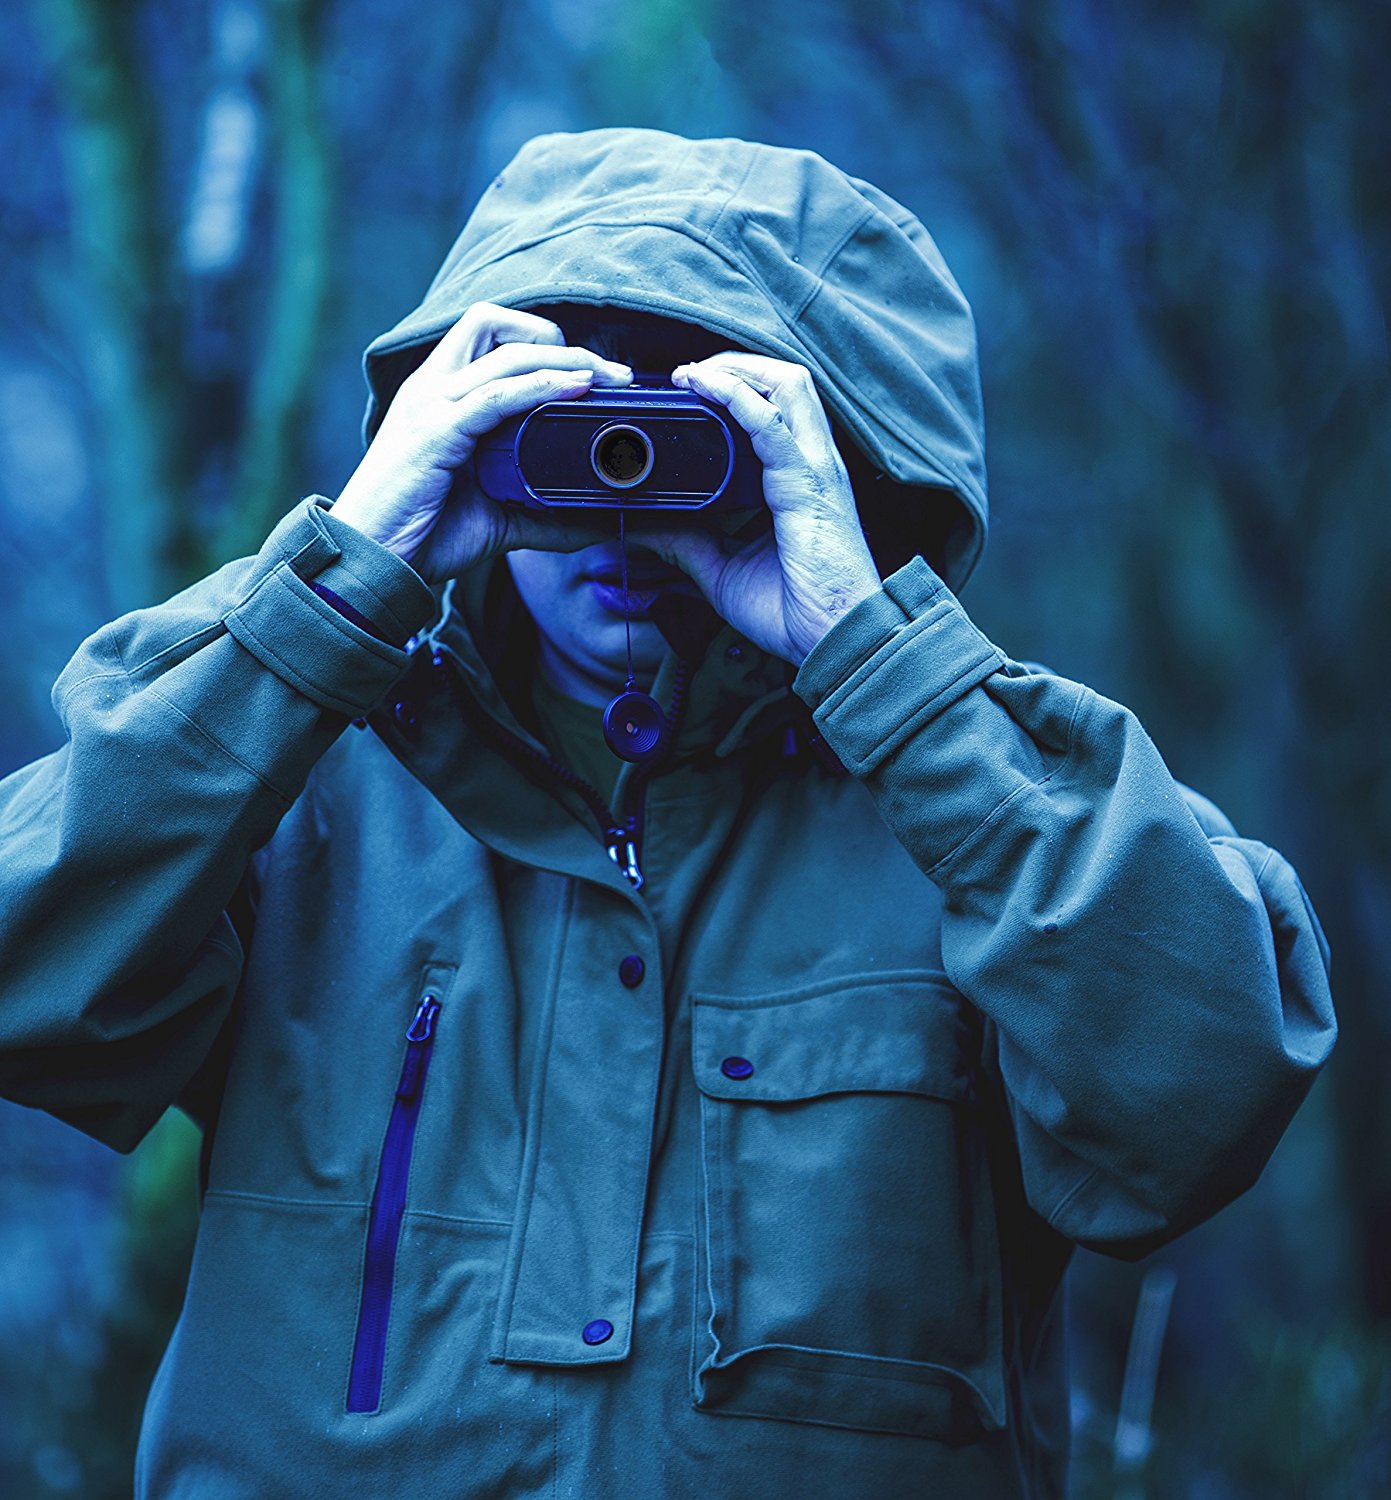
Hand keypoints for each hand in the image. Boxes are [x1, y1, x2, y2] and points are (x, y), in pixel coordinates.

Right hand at [331, 302, 633, 581]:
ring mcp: (431, 406)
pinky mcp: (435, 433)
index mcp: (441, 395)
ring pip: (505, 353)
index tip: (596, 374)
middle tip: (616, 374)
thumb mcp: (495, 519)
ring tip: (608, 378)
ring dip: (565, 359)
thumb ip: (541, 514)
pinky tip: (576, 390)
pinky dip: (541, 387)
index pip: (491, 335)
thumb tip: (594, 524)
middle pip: (499, 327)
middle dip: (565, 342)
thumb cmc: (423, 533)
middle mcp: (432, 388)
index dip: (545, 342)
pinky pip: (495, 396)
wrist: (374, 561)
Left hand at [640, 354, 881, 665]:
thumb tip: (643, 525)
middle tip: (687, 373)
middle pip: (786, 379)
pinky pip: (772, 422)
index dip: (735, 386)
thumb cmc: (795, 610)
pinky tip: (704, 388)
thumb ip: (685, 544)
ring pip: (787, 383)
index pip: (776, 406)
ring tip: (693, 374)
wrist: (833, 641)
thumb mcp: (723, 570)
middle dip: (735, 363)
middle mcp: (812, 463)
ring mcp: (815, 469)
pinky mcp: (808, 484)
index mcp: (798, 478)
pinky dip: (736, 396)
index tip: (687, 389)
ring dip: (736, 368)